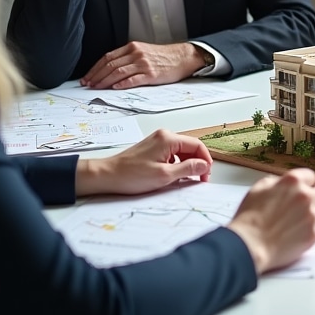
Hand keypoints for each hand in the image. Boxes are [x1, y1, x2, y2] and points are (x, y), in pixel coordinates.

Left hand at [76, 129, 212, 196]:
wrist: (107, 176)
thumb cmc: (131, 175)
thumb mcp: (165, 175)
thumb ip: (188, 169)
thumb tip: (204, 165)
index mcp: (169, 139)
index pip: (197, 145)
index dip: (205, 160)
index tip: (207, 174)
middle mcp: (164, 136)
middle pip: (190, 147)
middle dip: (197, 162)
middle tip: (200, 179)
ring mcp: (157, 141)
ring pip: (181, 150)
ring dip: (187, 164)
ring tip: (187, 179)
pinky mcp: (151, 148)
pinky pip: (171, 153)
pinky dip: (177, 163)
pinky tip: (174, 175)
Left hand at [80, 41, 203, 88]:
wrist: (182, 57)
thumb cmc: (164, 56)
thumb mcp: (144, 51)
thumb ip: (128, 58)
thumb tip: (110, 70)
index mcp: (133, 47)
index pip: (108, 57)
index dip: (95, 68)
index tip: (87, 77)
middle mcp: (136, 54)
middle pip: (110, 65)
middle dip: (96, 76)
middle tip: (88, 84)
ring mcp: (143, 64)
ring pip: (118, 72)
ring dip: (104, 81)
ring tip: (97, 88)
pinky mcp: (151, 74)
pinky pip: (133, 79)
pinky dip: (122, 84)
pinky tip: (114, 88)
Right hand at [227, 169, 314, 274]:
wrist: (249, 245)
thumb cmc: (250, 218)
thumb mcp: (258, 189)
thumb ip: (277, 182)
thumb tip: (283, 184)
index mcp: (293, 181)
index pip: (311, 176)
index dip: (305, 185)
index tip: (303, 191)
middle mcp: (306, 196)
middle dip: (314, 202)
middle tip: (302, 210)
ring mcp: (312, 216)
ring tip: (299, 225)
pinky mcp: (313, 234)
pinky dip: (310, 234)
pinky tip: (296, 236)